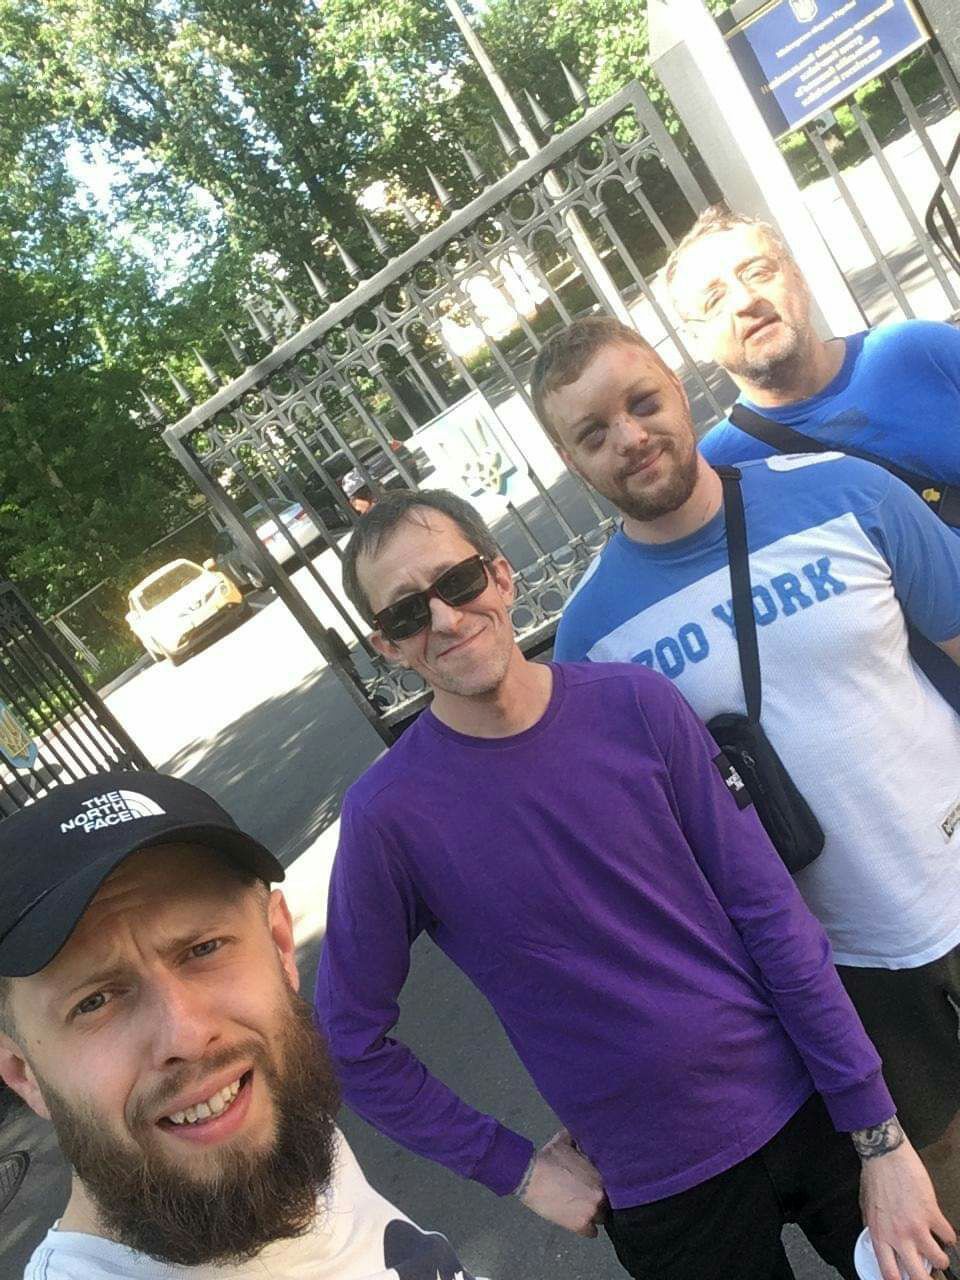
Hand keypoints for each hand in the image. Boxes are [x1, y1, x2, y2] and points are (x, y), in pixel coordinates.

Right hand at [518, 1129, 606, 1235]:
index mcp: (601, 1174)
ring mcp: (592, 1211)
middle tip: (589, 1196)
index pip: (613, 1185)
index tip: (596, 1185)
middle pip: (609, 1202)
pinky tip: (580, 1221)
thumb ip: (578, 1140)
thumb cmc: (548, 1158)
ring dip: (595, 1214)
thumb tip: (581, 1132)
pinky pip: (592, 1233)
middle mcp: (601, 1194)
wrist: (532, 1177)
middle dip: (600, 1199)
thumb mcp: (565, 1141)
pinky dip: (587, 1229)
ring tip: (584, 1209)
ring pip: (602, 1218)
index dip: (604, 1185)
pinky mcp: (581, 1225)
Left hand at [858, 1134, 955, 1279]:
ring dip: (940, 1258)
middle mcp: (898, 1236)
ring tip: (938, 1252)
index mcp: (879, 1236)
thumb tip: (879, 1243)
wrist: (885, 1155)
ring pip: (939, 1260)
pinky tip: (943, 1231)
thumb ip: (875, 1229)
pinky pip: (949, 1236)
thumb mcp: (866, 1209)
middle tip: (931, 1277)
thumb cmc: (874, 1178)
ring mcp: (916, 1226)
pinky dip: (949, 1237)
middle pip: (917, 1275)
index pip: (889, 1273)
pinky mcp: (931, 1213)